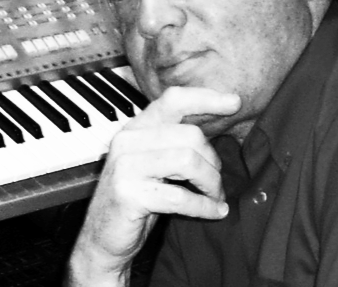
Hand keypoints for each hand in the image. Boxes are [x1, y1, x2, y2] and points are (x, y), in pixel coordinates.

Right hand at [66, 86, 240, 285]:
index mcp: (137, 127)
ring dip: (211, 183)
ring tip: (215, 196)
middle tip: (217, 182)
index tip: (235, 102)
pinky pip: (181, 196)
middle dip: (213, 161)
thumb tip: (220, 118)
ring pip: (188, 161)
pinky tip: (214, 212)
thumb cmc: (139, 197)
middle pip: (190, 135)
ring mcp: (126, 165)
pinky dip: (204, 206)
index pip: (174, 100)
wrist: (102, 239)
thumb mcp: (156, 161)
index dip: (206, 98)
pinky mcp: (128, 194)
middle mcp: (128, 139)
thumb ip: (177, 140)